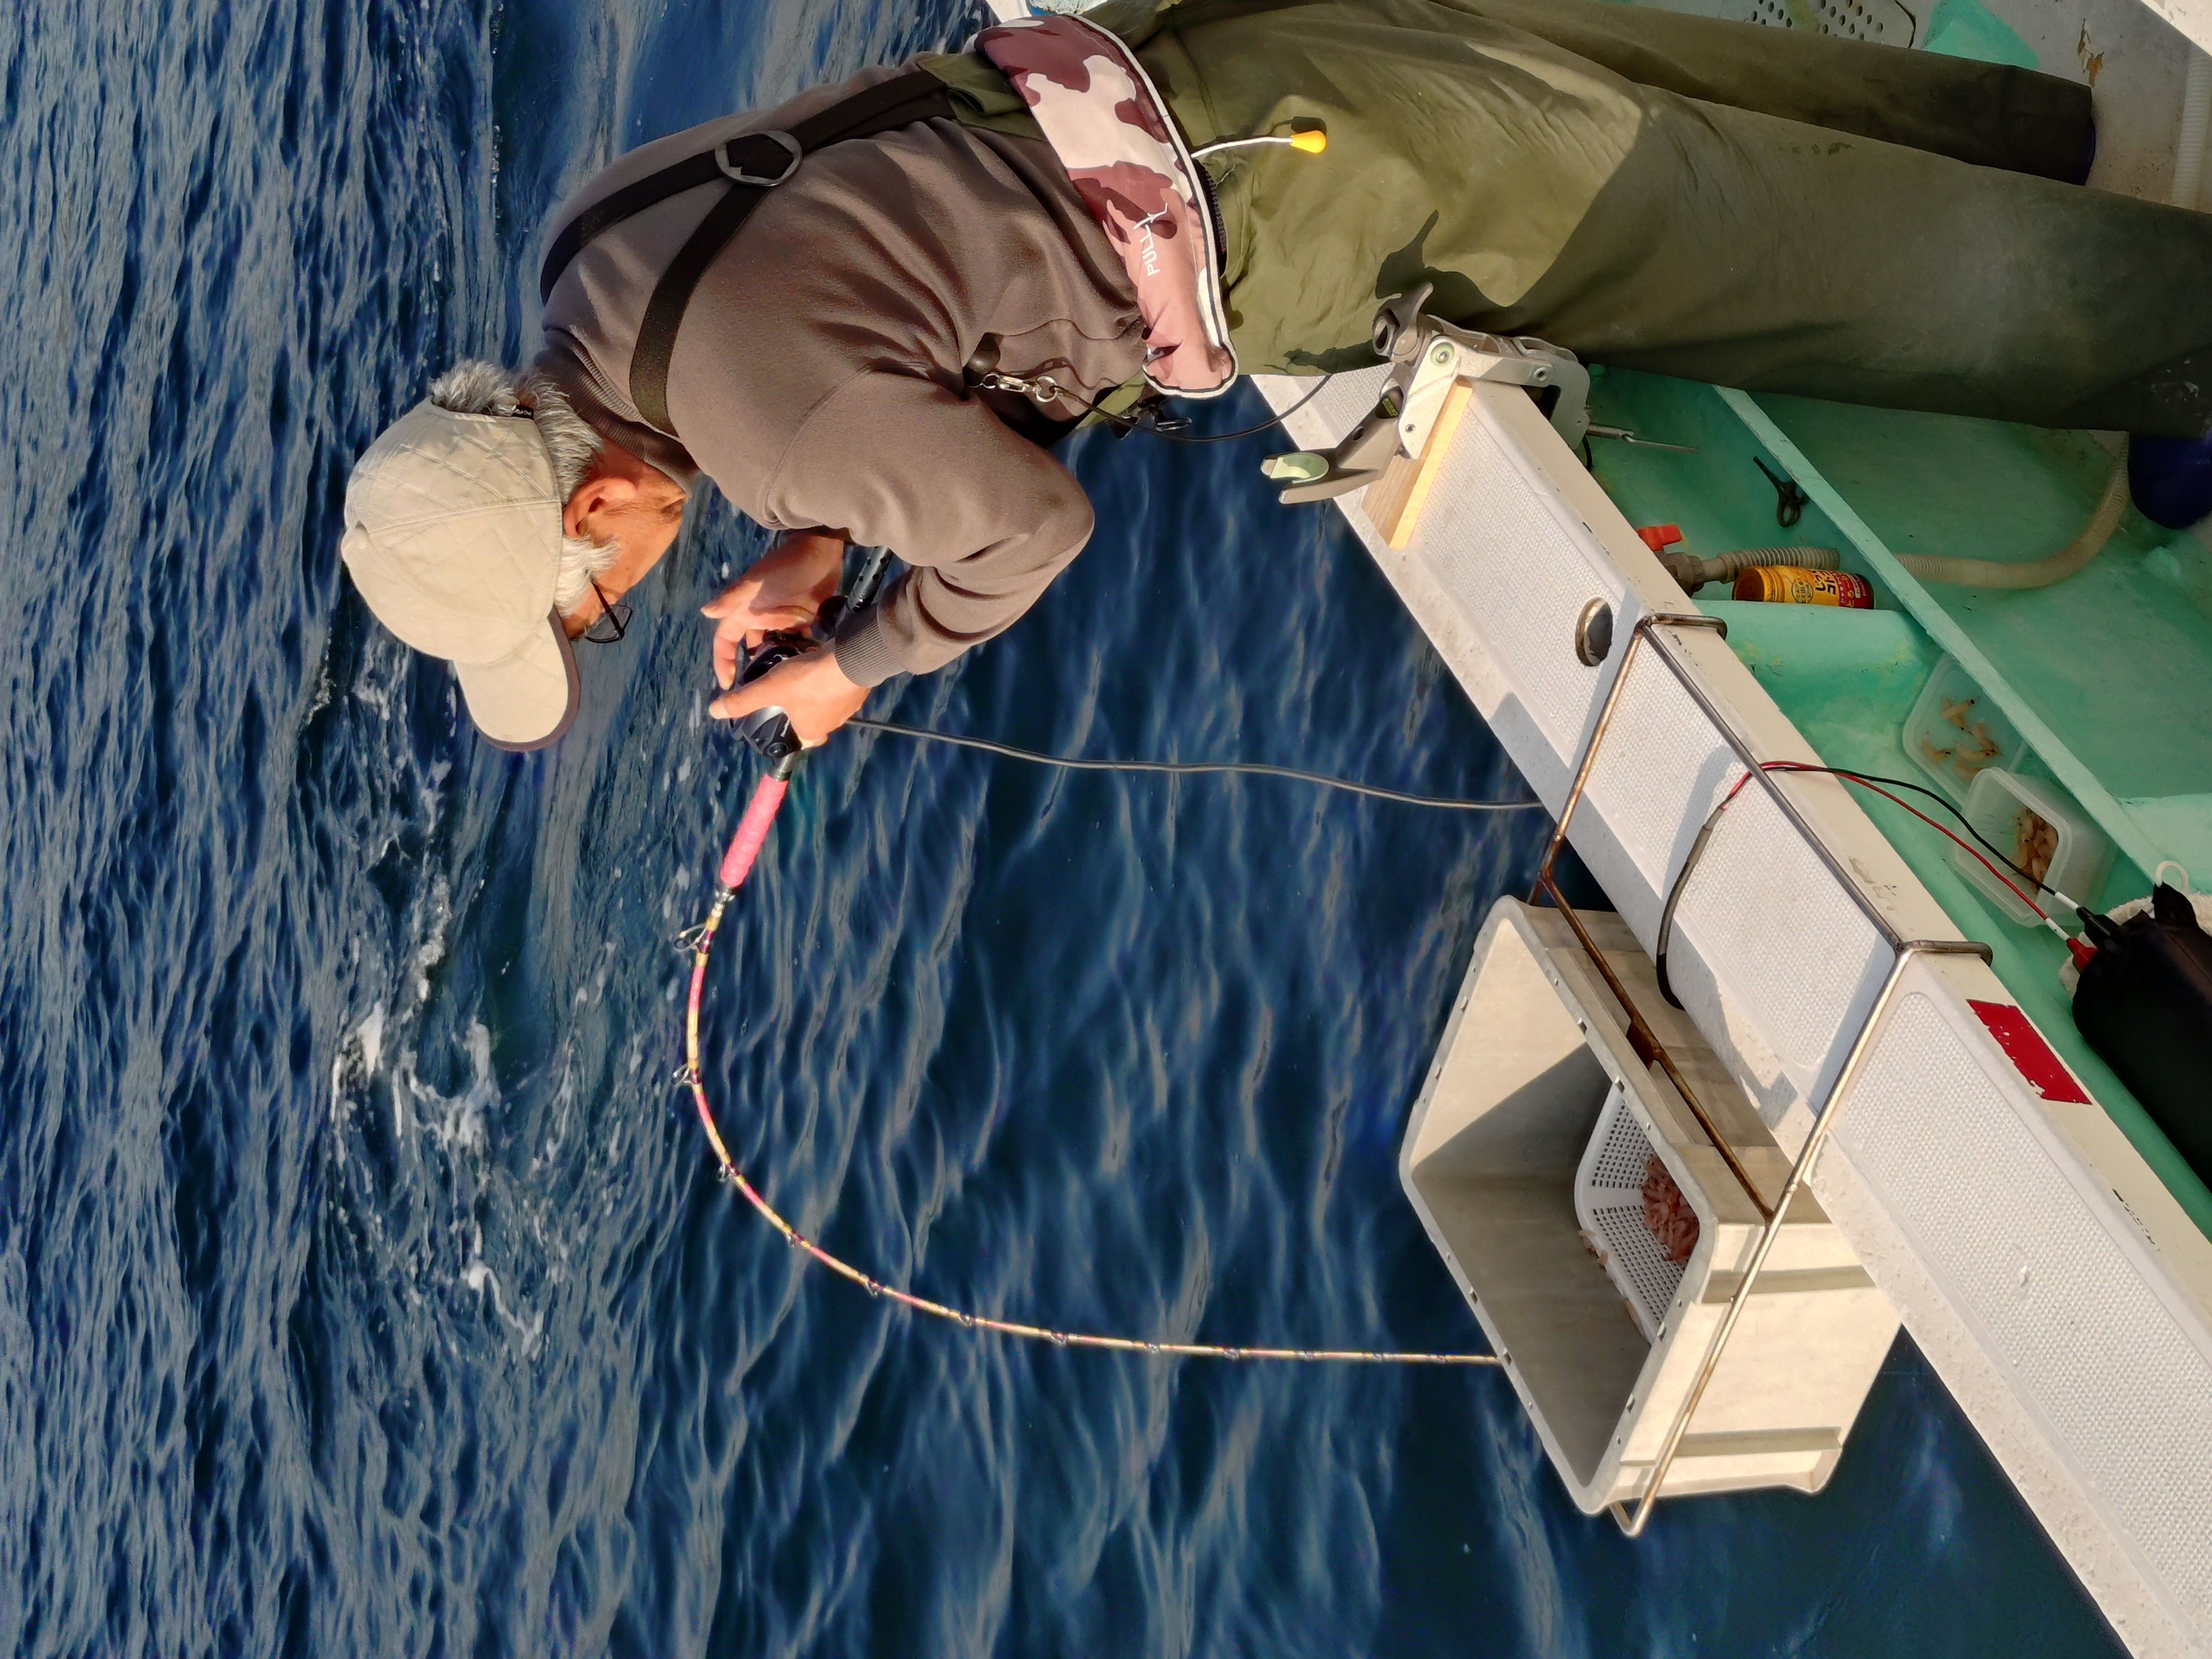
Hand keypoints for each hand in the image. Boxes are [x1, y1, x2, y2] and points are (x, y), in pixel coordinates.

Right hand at [701, 530, 847, 687]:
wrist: (818, 553)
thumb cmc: (782, 568)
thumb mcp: (754, 584)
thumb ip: (731, 599)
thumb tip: (705, 612)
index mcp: (745, 613)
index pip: (726, 641)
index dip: (723, 661)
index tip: (728, 684)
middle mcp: (761, 619)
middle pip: (752, 649)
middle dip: (754, 669)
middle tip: (761, 692)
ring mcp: (783, 621)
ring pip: (776, 648)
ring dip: (779, 663)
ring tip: (785, 684)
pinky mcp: (804, 620)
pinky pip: (799, 643)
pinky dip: (800, 654)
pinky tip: (806, 669)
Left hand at [709, 646, 869, 746]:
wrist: (851, 661)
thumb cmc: (807, 681)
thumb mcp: (769, 688)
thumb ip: (743, 700)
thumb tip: (714, 712)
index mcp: (811, 731)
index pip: (804, 741)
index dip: (795, 731)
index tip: (787, 719)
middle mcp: (833, 724)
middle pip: (817, 720)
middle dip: (807, 709)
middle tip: (793, 692)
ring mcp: (850, 707)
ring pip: (831, 703)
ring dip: (821, 693)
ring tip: (807, 675)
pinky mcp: (860, 688)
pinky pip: (843, 687)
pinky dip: (834, 679)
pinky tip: (825, 665)